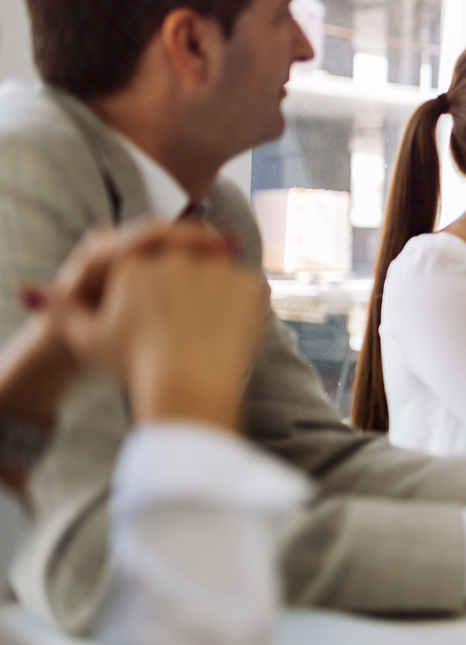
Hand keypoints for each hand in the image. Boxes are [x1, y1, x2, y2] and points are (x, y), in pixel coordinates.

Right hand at [35, 222, 258, 428]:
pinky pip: (246, 286)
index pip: (143, 260)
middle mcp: (175, 257)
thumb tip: (35, 291)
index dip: (150, 287)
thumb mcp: (88, 340)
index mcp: (134, 264)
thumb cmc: (135, 366)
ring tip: (205, 330)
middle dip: (183, 287)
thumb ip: (63, 310)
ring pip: (216, 271)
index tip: (158, 313)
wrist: (188, 387)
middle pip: (181, 260)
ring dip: (213, 292)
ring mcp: (216, 267)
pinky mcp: (250, 283)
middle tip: (185, 322)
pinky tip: (226, 332)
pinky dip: (241, 306)